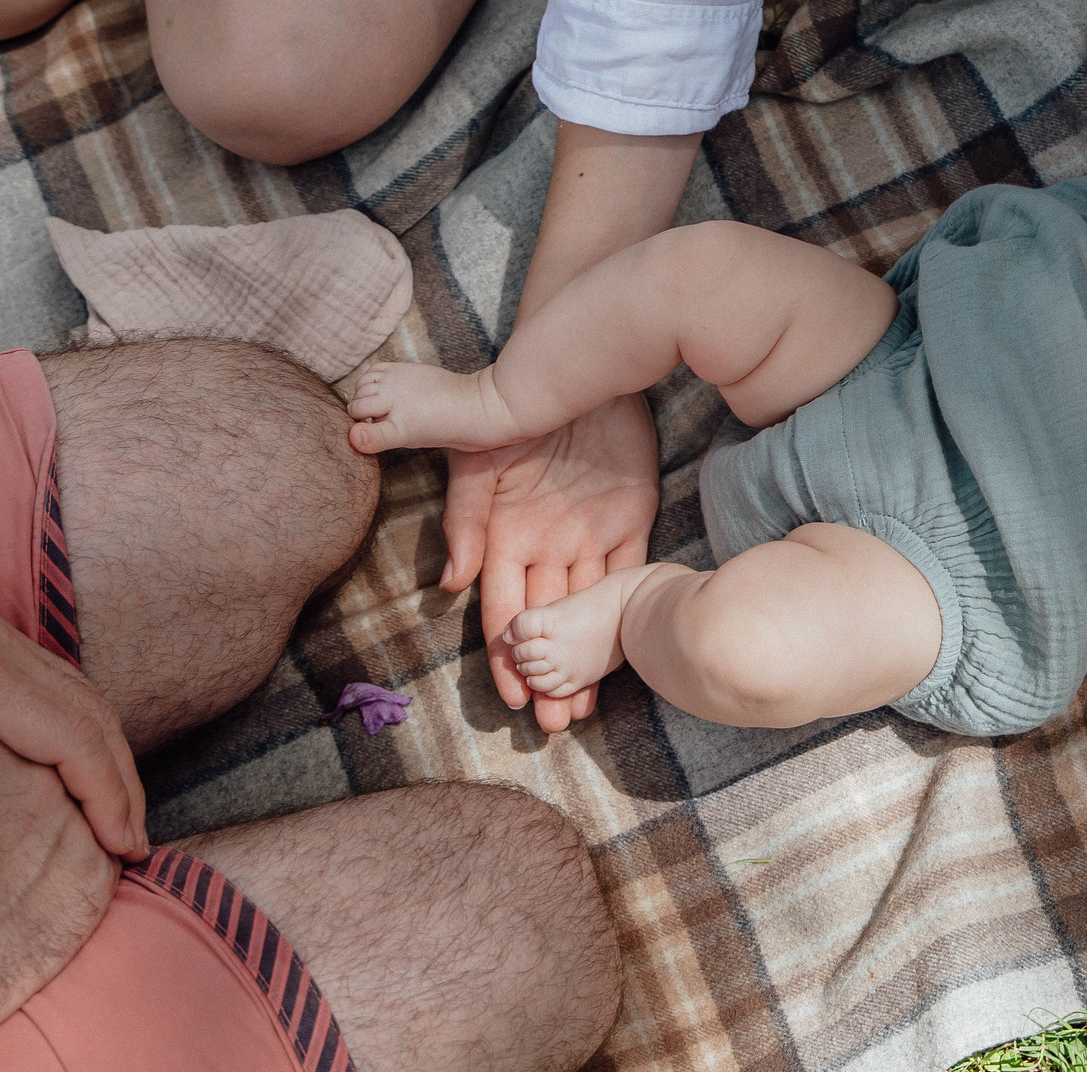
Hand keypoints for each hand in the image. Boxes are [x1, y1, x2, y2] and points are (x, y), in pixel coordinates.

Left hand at [0, 601, 144, 899]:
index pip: (69, 739)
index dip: (106, 797)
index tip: (124, 850)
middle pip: (91, 714)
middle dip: (121, 783)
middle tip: (134, 845)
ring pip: (82, 696)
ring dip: (107, 757)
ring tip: (118, 819)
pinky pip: (59, 686)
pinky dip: (82, 733)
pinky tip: (79, 774)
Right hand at [441, 393, 659, 730]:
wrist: (583, 363)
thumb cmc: (515, 407)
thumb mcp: (478, 459)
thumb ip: (465, 518)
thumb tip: (452, 584)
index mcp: (505, 535)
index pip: (503, 609)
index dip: (506, 655)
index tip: (514, 697)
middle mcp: (546, 544)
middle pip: (547, 623)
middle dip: (548, 675)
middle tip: (555, 724)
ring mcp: (591, 535)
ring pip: (589, 612)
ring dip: (587, 661)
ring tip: (586, 709)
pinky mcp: (633, 518)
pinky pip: (630, 575)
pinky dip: (631, 615)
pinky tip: (633, 654)